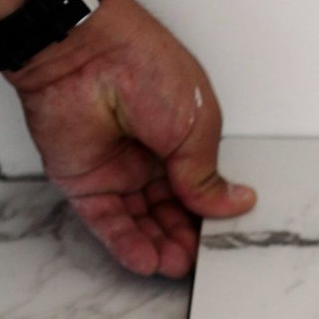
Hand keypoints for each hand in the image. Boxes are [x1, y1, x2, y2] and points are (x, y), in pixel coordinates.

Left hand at [8, 0, 252, 277]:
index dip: (209, 216)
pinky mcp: (83, 182)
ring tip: (173, 265)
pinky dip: (125, 244)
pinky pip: (106, 221)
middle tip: (197, 260)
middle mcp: (148, 158)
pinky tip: (145, 260)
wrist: (85, 53)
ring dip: (157, 247)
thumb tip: (235, 203)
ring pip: (140, 223)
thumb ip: (206, 175)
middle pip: (170, 212)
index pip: (198, 191)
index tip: (221, 239)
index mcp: (181, 140)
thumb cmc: (143, 67)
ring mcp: (115, 172)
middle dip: (184, 239)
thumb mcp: (196, 126)